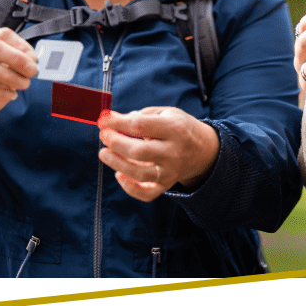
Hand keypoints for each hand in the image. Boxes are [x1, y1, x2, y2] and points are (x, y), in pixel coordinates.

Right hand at [0, 28, 38, 143]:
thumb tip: (33, 61)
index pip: (2, 34)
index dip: (21, 45)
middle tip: (32, 72)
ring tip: (24, 85)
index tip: (34, 59)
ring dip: (10, 76)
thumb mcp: (5, 71)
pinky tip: (11, 95)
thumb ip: (17, 63)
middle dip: (17, 59)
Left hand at [97, 107, 219, 201]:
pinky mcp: (166, 184)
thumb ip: (142, 116)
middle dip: (116, 143)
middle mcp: (173, 151)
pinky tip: (119, 175)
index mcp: (174, 128)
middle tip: (103, 135)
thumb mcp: (167, 113)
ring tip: (104, 153)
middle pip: (139, 152)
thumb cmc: (179, 127)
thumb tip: (115, 121)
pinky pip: (147, 193)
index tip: (104, 119)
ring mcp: (170, 171)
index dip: (118, 122)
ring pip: (139, 173)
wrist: (202, 149)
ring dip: (117, 164)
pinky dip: (130, 188)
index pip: (141, 125)